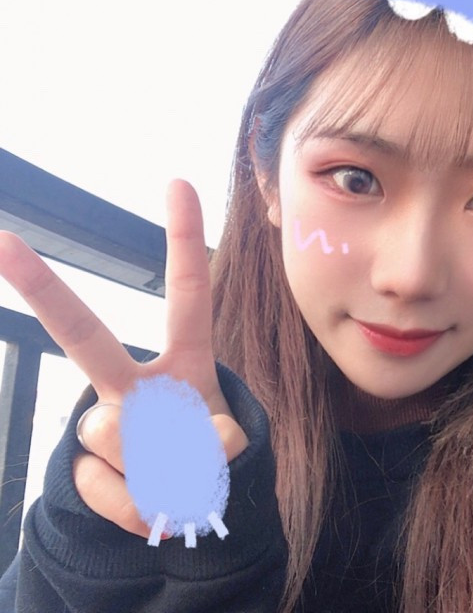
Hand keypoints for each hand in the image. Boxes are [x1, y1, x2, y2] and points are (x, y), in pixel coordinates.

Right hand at [0, 179, 248, 540]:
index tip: (178, 182)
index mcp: (185, 360)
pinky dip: (144, 509)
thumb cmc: (210, 455)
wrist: (186, 510)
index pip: (189, 293)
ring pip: (112, 433)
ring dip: (161, 470)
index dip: (184, 240)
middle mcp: (137, 383)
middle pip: (85, 336)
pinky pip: (113, 491)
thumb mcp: (230, 444)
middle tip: (1, 244)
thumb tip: (184, 447)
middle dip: (45, 293)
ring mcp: (109, 426)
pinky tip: (150, 505)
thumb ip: (217, 445)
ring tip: (176, 482)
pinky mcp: (89, 472)